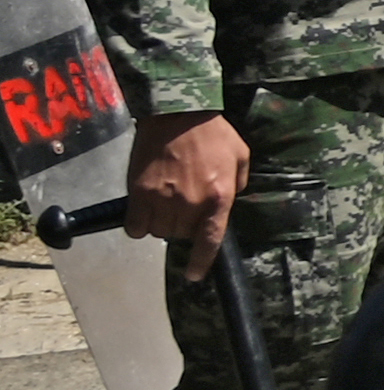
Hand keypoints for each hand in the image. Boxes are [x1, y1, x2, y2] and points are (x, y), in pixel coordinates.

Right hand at [129, 109, 241, 264]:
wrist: (177, 113)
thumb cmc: (214, 133)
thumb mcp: (240, 157)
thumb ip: (237, 185)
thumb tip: (227, 204)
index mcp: (219, 197)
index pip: (210, 240)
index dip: (200, 262)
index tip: (193, 276)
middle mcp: (190, 203)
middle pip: (181, 236)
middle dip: (184, 226)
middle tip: (184, 205)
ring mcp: (162, 199)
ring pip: (158, 232)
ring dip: (162, 224)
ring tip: (166, 203)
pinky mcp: (139, 193)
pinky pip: (135, 226)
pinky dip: (139, 224)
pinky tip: (145, 211)